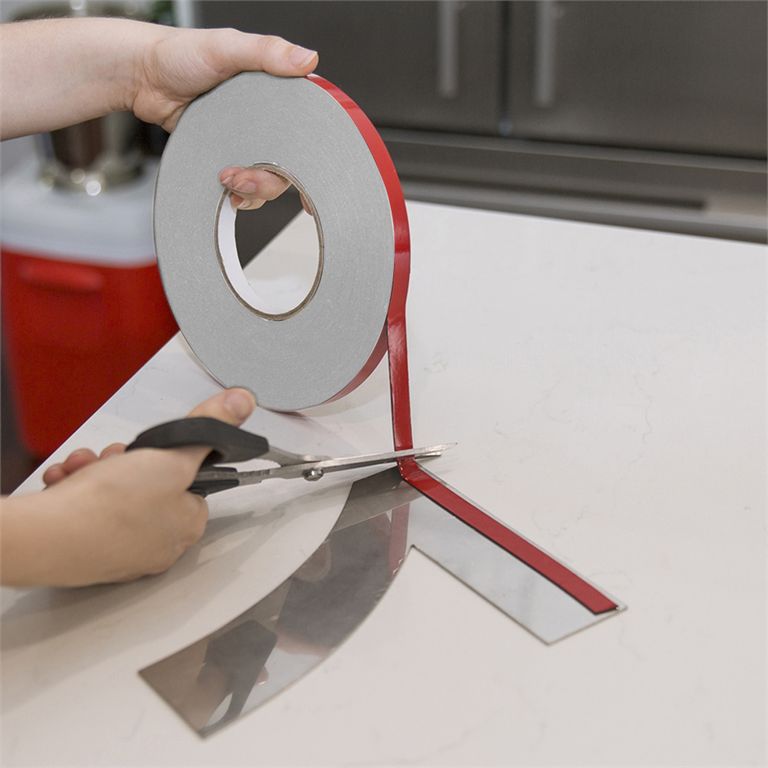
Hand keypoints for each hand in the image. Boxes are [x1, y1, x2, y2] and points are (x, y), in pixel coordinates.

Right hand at [0, 388, 254, 586]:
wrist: (50, 537)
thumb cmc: (112, 505)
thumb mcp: (172, 455)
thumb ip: (208, 427)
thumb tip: (241, 404)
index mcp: (188, 525)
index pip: (192, 483)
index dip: (169, 460)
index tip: (150, 452)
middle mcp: (159, 546)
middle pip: (150, 487)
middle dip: (124, 464)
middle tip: (112, 459)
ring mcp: (122, 553)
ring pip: (115, 496)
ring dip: (96, 473)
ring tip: (84, 471)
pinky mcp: (88, 554)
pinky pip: (87, 512)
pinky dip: (75, 492)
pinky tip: (66, 486)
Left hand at [129, 26, 316, 211]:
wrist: (144, 78)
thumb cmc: (181, 54)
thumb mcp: (227, 47)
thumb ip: (266, 52)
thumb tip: (305, 59)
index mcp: (278, 90)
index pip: (312, 124)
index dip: (319, 150)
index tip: (315, 173)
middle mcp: (269, 119)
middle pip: (292, 162)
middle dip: (272, 178)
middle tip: (246, 175)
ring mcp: (251, 141)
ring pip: (271, 179)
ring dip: (255, 189)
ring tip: (230, 180)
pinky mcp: (231, 155)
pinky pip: (248, 184)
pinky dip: (243, 193)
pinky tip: (230, 190)